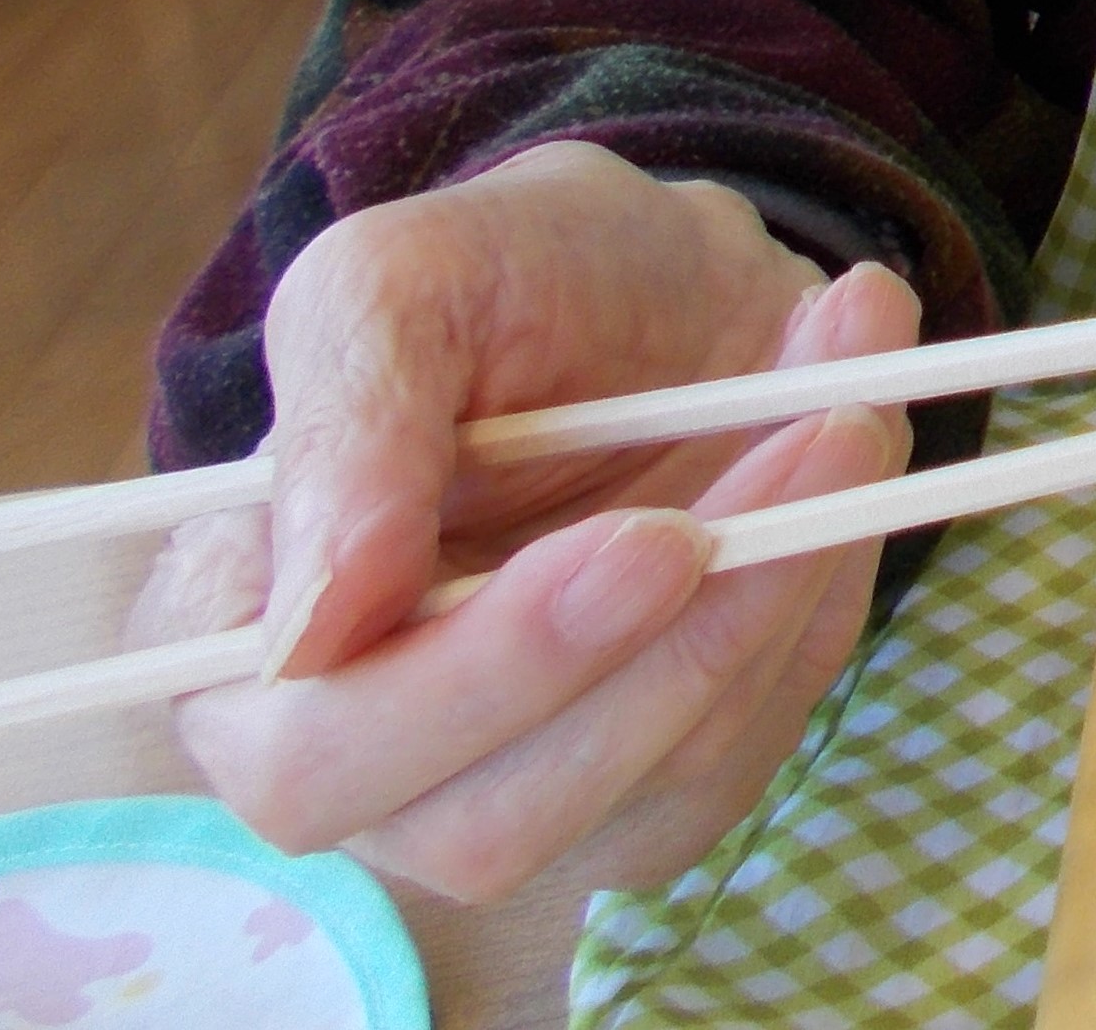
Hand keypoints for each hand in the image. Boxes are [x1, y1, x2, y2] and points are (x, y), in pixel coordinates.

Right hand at [133, 141, 918, 902]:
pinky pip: (751, 745)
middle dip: (652, 656)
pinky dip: (819, 602)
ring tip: (843, 411)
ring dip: (772, 598)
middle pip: (481, 823)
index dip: (465, 681)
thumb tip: (313, 631)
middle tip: (793, 455)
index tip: (635, 541)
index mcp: (244, 639)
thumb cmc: (504, 275)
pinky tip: (851, 456)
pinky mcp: (659, 779)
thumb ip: (342, 429)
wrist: (657, 273)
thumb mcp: (401, 281)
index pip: (304, 753)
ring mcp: (519, 783)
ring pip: (647, 784)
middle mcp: (362, 753)